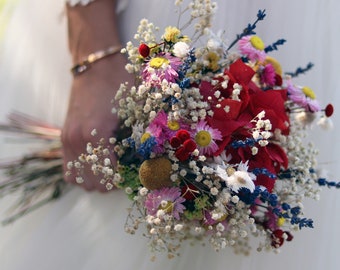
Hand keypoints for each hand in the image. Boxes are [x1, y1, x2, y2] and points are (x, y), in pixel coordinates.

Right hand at [62, 53, 131, 190]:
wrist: (96, 63)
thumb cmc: (120, 82)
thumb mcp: (135, 108)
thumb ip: (140, 138)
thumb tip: (150, 163)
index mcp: (97, 134)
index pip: (109, 177)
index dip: (125, 180)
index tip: (137, 173)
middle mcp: (76, 140)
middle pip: (93, 184)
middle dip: (111, 182)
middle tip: (126, 170)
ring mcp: (67, 139)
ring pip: (78, 179)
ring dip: (95, 178)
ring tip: (111, 167)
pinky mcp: (64, 135)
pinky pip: (68, 166)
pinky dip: (82, 170)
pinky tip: (98, 160)